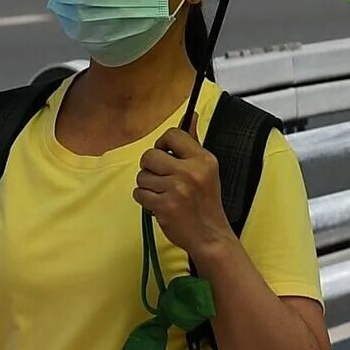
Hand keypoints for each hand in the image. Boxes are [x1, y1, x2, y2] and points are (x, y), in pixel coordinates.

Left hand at [136, 128, 229, 259]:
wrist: (209, 234)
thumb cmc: (206, 202)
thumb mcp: (206, 169)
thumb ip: (193, 142)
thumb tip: (190, 115)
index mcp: (203, 160)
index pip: (172, 135)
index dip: (163, 144)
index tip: (165, 153)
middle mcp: (190, 172)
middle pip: (150, 155)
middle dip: (150, 166)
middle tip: (161, 176)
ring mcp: (176, 190)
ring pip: (142, 176)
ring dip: (148, 185)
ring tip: (163, 193)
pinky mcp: (164, 206)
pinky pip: (139, 193)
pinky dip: (145, 199)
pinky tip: (158, 203)